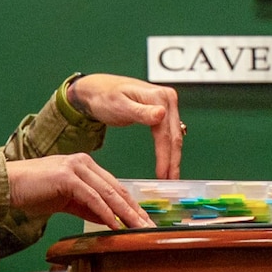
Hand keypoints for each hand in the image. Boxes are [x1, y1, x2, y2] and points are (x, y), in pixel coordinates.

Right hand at [7, 153, 149, 229]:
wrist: (6, 185)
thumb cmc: (33, 192)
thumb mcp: (66, 200)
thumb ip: (87, 207)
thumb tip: (108, 220)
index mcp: (85, 165)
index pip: (115, 186)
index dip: (131, 205)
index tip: (144, 221)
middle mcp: (84, 162)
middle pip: (117, 189)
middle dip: (135, 210)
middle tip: (149, 227)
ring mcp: (76, 167)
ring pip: (108, 193)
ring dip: (125, 213)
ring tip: (138, 229)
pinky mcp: (67, 177)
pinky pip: (92, 198)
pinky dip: (105, 213)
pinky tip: (115, 225)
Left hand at [67, 74, 183, 178]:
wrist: (97, 89)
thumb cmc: (104, 96)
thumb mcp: (119, 105)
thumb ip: (141, 112)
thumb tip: (162, 114)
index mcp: (160, 97)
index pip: (166, 133)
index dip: (165, 156)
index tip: (163, 175)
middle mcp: (168, 99)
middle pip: (174, 136)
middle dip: (173, 161)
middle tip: (170, 182)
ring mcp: (167, 105)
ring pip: (174, 136)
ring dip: (173, 157)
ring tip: (170, 177)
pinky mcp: (163, 111)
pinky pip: (168, 134)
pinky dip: (168, 149)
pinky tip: (167, 162)